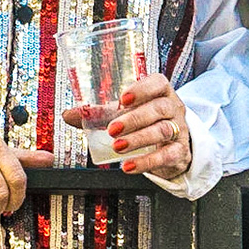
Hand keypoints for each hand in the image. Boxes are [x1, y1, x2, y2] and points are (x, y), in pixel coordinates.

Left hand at [61, 74, 190, 178]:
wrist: (171, 144)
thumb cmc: (145, 120)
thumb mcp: (124, 112)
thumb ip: (98, 113)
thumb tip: (68, 114)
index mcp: (160, 91)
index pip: (157, 83)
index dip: (142, 89)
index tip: (123, 99)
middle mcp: (172, 107)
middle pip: (158, 108)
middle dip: (134, 119)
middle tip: (112, 129)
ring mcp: (179, 129)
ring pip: (163, 131)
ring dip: (138, 139)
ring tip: (117, 147)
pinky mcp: (179, 151)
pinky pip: (167, 156)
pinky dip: (147, 162)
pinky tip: (129, 166)